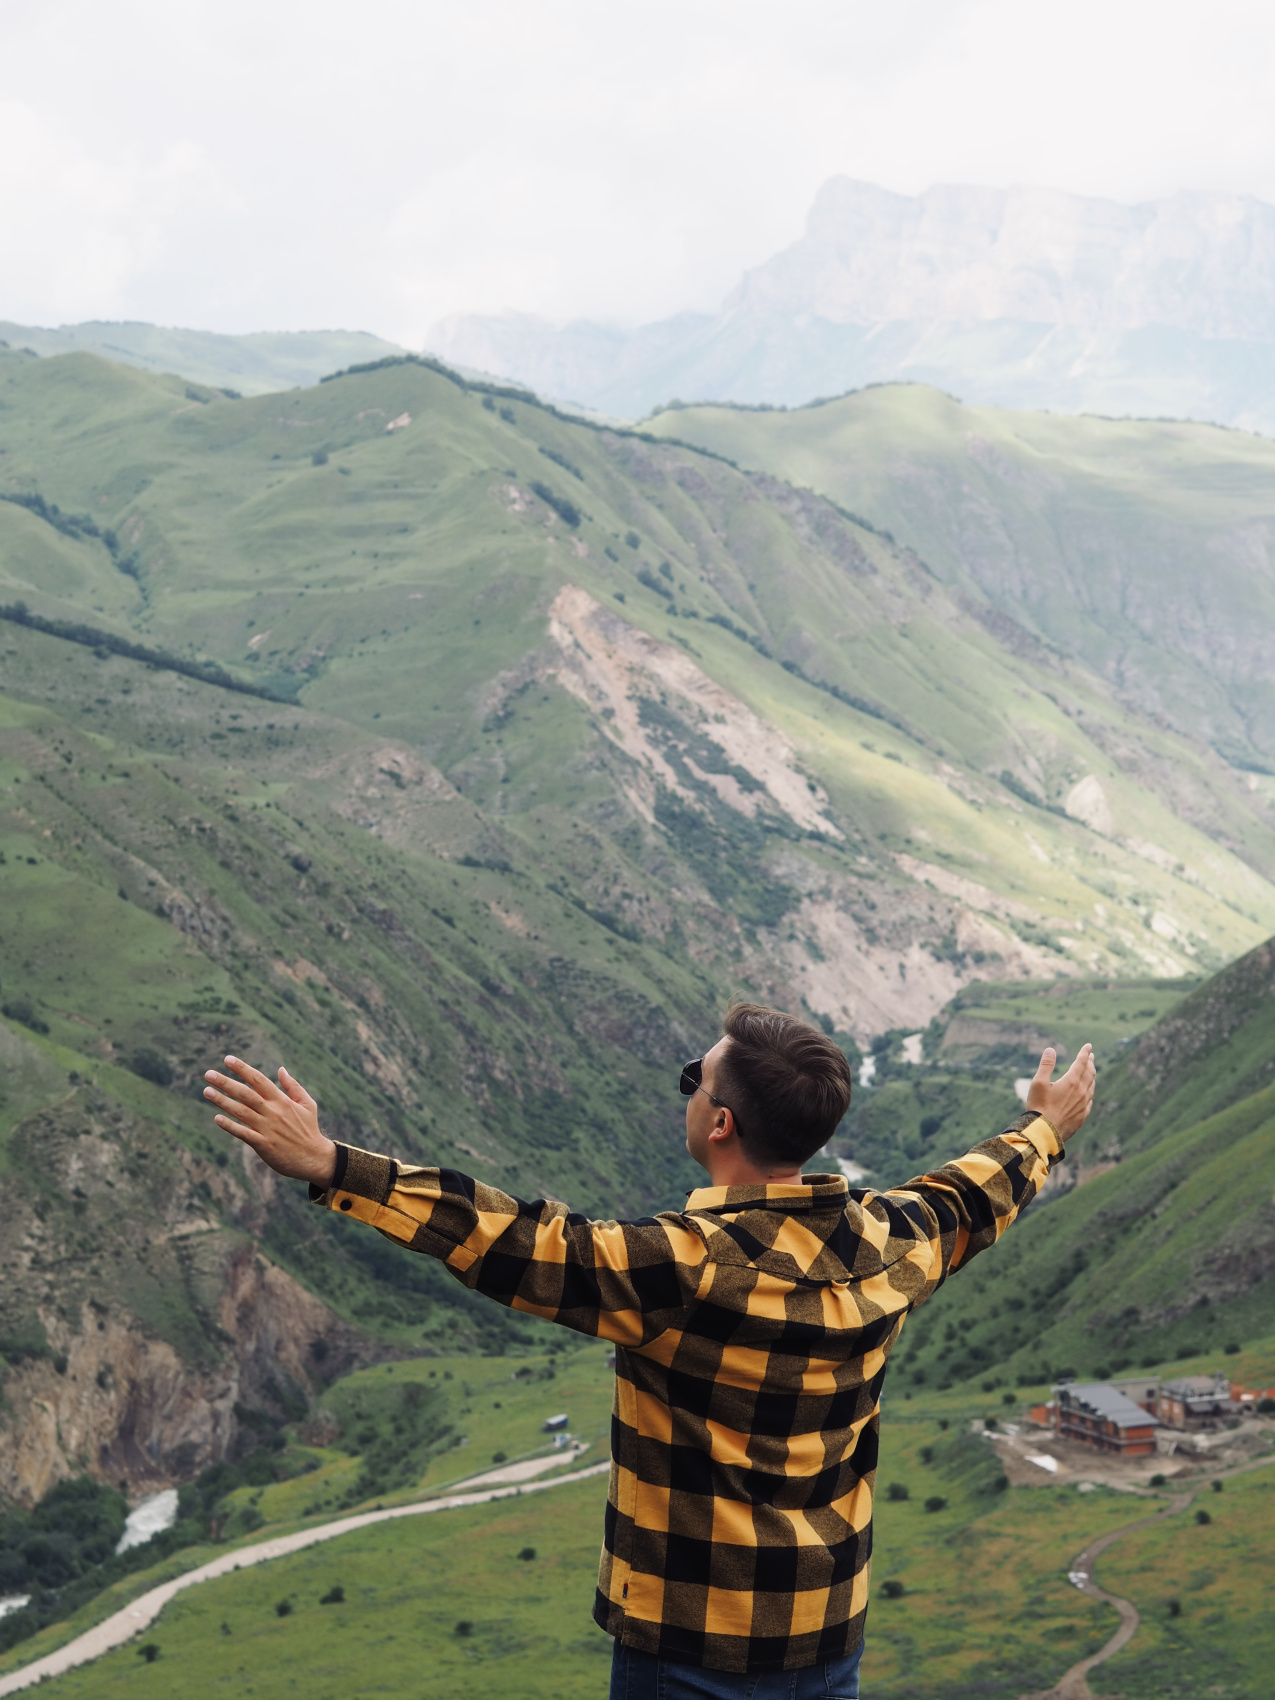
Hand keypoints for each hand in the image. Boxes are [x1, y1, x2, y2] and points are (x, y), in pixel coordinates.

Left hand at [203, 1056, 337, 1185]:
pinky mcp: (263, 1145)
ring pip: (240, 1111)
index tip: (228, 1059)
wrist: (314, 1159)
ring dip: (222, 1101)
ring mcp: (267, 1128)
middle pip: (245, 1093)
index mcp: (282, 1101)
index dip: (242, 1069)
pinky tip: (217, 1118)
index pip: (258, 1080)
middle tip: (208, 1074)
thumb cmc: (309, 1130)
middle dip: (225, 1082)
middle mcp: (273, 1112)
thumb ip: (293, 1086)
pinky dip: (229, 1125)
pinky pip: (243, 1133)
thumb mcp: (307, 1104)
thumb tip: (281, 1069)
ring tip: (206, 1091)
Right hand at [1025, 1043, 1095, 1140]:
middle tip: (1091, 1056)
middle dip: (1090, 1063)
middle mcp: (1081, 1092)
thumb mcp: (1038, 1083)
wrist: (1045, 1132)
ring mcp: (1083, 1105)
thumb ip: (1046, 1065)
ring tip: (1091, 1072)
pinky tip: (1088, 1093)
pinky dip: (1090, 1091)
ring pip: (1091, 1086)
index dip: (1084, 1053)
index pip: (1081, 1063)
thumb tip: (1051, 1050)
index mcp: (1071, 1081)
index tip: (1088, 1046)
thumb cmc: (1039, 1106)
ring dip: (1091, 1076)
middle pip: (1089, 1073)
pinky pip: (1090, 1100)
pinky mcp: (1082, 1116)